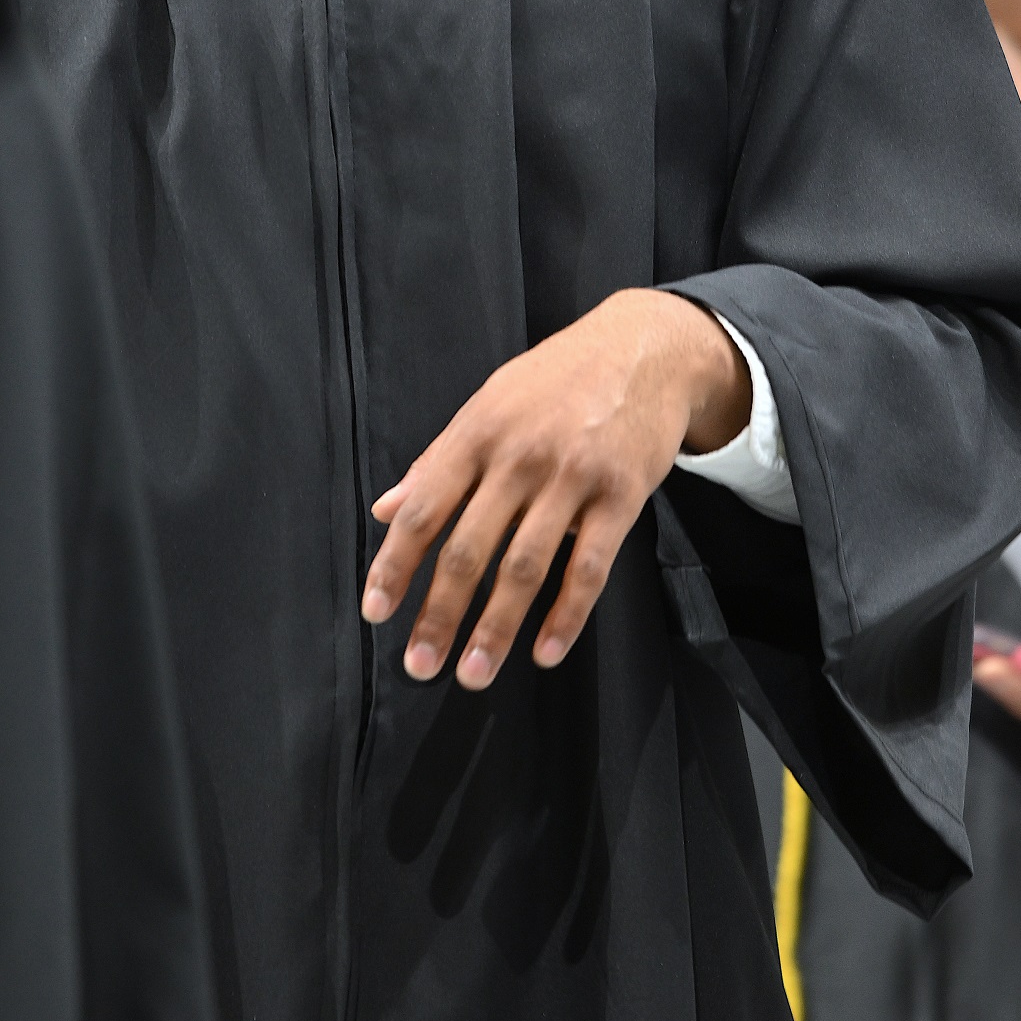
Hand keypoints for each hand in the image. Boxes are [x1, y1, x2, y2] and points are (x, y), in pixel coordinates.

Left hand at [360, 291, 751, 691]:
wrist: (644, 347)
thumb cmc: (557, 379)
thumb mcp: (489, 403)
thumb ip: (438, 460)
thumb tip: (386, 509)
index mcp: (478, 433)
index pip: (424, 509)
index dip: (396, 564)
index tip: (376, 611)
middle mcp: (519, 457)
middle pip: (470, 548)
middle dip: (441, 614)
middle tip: (420, 665)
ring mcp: (572, 477)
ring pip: (526, 566)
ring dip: (496, 628)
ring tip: (474, 673)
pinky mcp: (622, 495)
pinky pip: (590, 567)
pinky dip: (567, 616)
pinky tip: (546, 652)